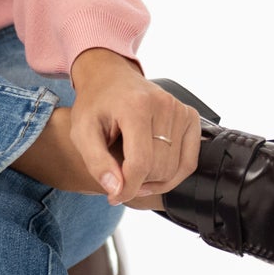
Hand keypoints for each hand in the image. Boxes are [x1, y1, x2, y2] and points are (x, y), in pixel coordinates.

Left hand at [67, 49, 201, 206]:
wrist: (110, 78)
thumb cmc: (95, 104)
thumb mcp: (83, 132)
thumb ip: (97, 162)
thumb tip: (117, 190)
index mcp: (136, 107)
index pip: (140, 163)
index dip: (128, 188)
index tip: (114, 196)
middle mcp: (164, 105)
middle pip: (159, 169)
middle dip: (138, 183)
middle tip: (120, 181)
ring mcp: (181, 110)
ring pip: (175, 169)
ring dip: (154, 180)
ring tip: (133, 174)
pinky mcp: (191, 117)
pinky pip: (190, 161)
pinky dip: (173, 174)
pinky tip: (153, 171)